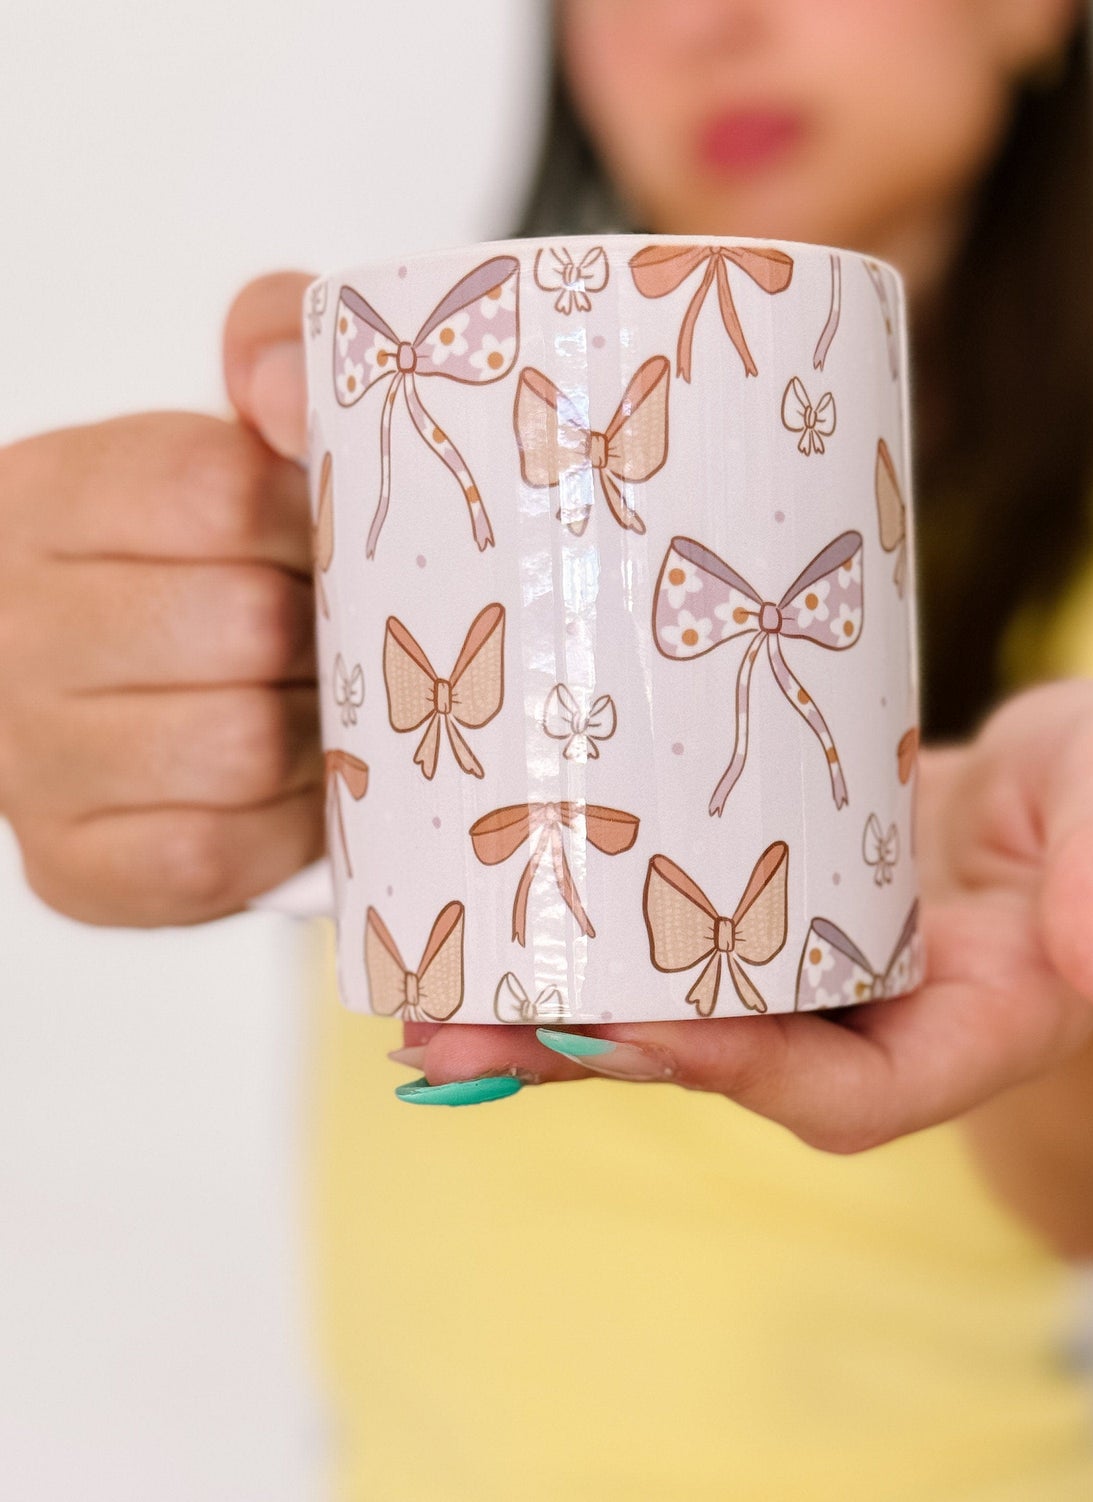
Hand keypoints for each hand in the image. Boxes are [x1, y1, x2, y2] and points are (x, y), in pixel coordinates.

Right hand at [0, 271, 322, 924]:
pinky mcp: (74, 869)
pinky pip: (212, 856)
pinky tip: (285, 791)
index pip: (211, 490)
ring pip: (238, 745)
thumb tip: (286, 394)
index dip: (303, 519)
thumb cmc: (228, 564)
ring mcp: (27, 760)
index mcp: (45, 498)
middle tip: (330, 636)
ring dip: (314, 732)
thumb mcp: (251, 427)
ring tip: (316, 710)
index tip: (318, 536)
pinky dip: (279, 828)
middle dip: (321, 634)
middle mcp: (8, 627)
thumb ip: (278, 344)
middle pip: (241, 626)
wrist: (179, 696)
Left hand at [399, 677, 1092, 1146]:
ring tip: (421, 1004)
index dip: (753, 1072)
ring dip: (548, 1024)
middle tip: (462, 1029)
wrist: (1060, 797)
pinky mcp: (760, 922)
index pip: (856, 1092)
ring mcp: (807, 980)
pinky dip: (576, 958)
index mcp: (973, 1026)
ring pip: (672, 1023)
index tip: (649, 1025)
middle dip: (596, 1056)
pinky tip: (477, 933)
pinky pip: (665, 954)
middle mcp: (873, 1025)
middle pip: (726, 1070)